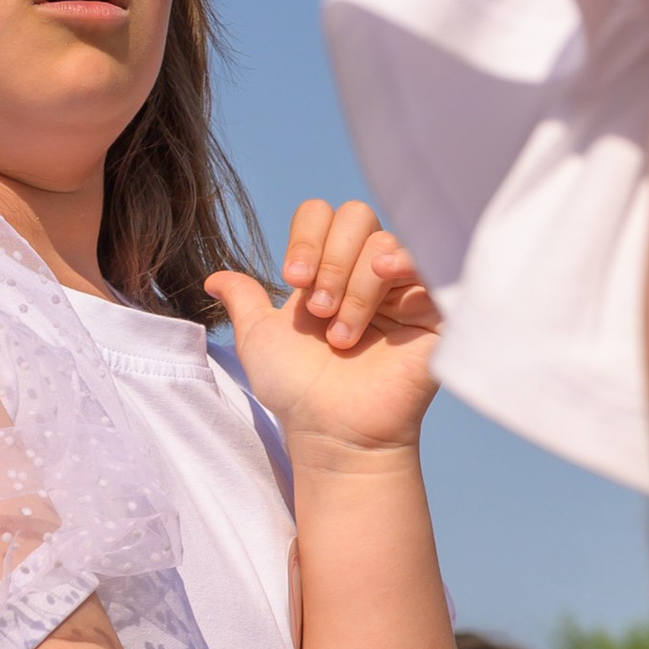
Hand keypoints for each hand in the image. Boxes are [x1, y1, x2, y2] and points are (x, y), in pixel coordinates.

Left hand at [203, 200, 439, 460]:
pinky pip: (429, 261)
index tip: (292, 281)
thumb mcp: (259, 338)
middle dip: (331, 262)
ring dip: (356, 287)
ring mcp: (404, 290)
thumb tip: (212, 277)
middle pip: (357, 217)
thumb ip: (242, 300)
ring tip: (343, 335)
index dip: (306, 238)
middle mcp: (368, 274)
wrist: (333, 433)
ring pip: (383, 243)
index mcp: (329, 271)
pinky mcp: (435, 310)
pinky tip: (385, 277)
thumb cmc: (298, 392)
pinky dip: (404, 261)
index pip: (322, 215)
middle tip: (319, 312)